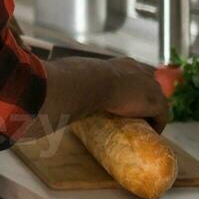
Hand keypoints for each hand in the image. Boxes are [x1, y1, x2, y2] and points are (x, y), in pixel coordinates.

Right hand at [19, 54, 167, 141]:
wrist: (88, 83)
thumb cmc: (76, 80)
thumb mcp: (71, 77)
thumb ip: (62, 82)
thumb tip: (37, 89)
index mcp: (120, 63)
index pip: (133, 74)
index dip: (132, 89)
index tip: (126, 102)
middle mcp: (138, 70)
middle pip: (149, 85)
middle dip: (146, 100)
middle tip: (137, 116)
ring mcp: (148, 85)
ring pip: (157, 101)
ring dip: (153, 115)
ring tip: (144, 128)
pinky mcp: (154, 101)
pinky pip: (162, 116)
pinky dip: (158, 126)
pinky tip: (152, 135)